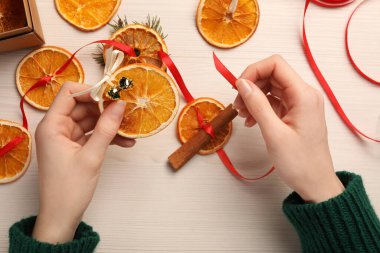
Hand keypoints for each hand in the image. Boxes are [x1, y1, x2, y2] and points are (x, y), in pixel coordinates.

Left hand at [32, 82, 134, 242]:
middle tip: (127, 110)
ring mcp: (66, 138)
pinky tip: (126, 141)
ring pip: (90, 120)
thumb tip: (120, 105)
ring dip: (110, 123)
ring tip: (130, 127)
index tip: (114, 95)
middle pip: (83, 106)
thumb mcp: (91, 156)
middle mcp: (57, 128)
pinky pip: (93, 134)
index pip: (69, 93)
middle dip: (105, 108)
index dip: (92, 91)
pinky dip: (108, 136)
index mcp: (52, 126)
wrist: (62, 217)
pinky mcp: (75, 148)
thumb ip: (106, 128)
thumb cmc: (69, 189)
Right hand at [233, 55, 343, 202]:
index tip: (237, 87)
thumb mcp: (274, 133)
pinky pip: (273, 101)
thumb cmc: (299, 162)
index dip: (253, 70)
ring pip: (270, 88)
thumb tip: (242, 83)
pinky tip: (251, 121)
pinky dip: (259, 107)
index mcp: (304, 95)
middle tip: (237, 106)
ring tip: (242, 115)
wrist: (315, 183)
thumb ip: (258, 105)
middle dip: (251, 86)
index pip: (276, 65)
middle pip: (271, 75)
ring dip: (253, 97)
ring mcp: (299, 104)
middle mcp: (304, 94)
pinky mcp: (294, 113)